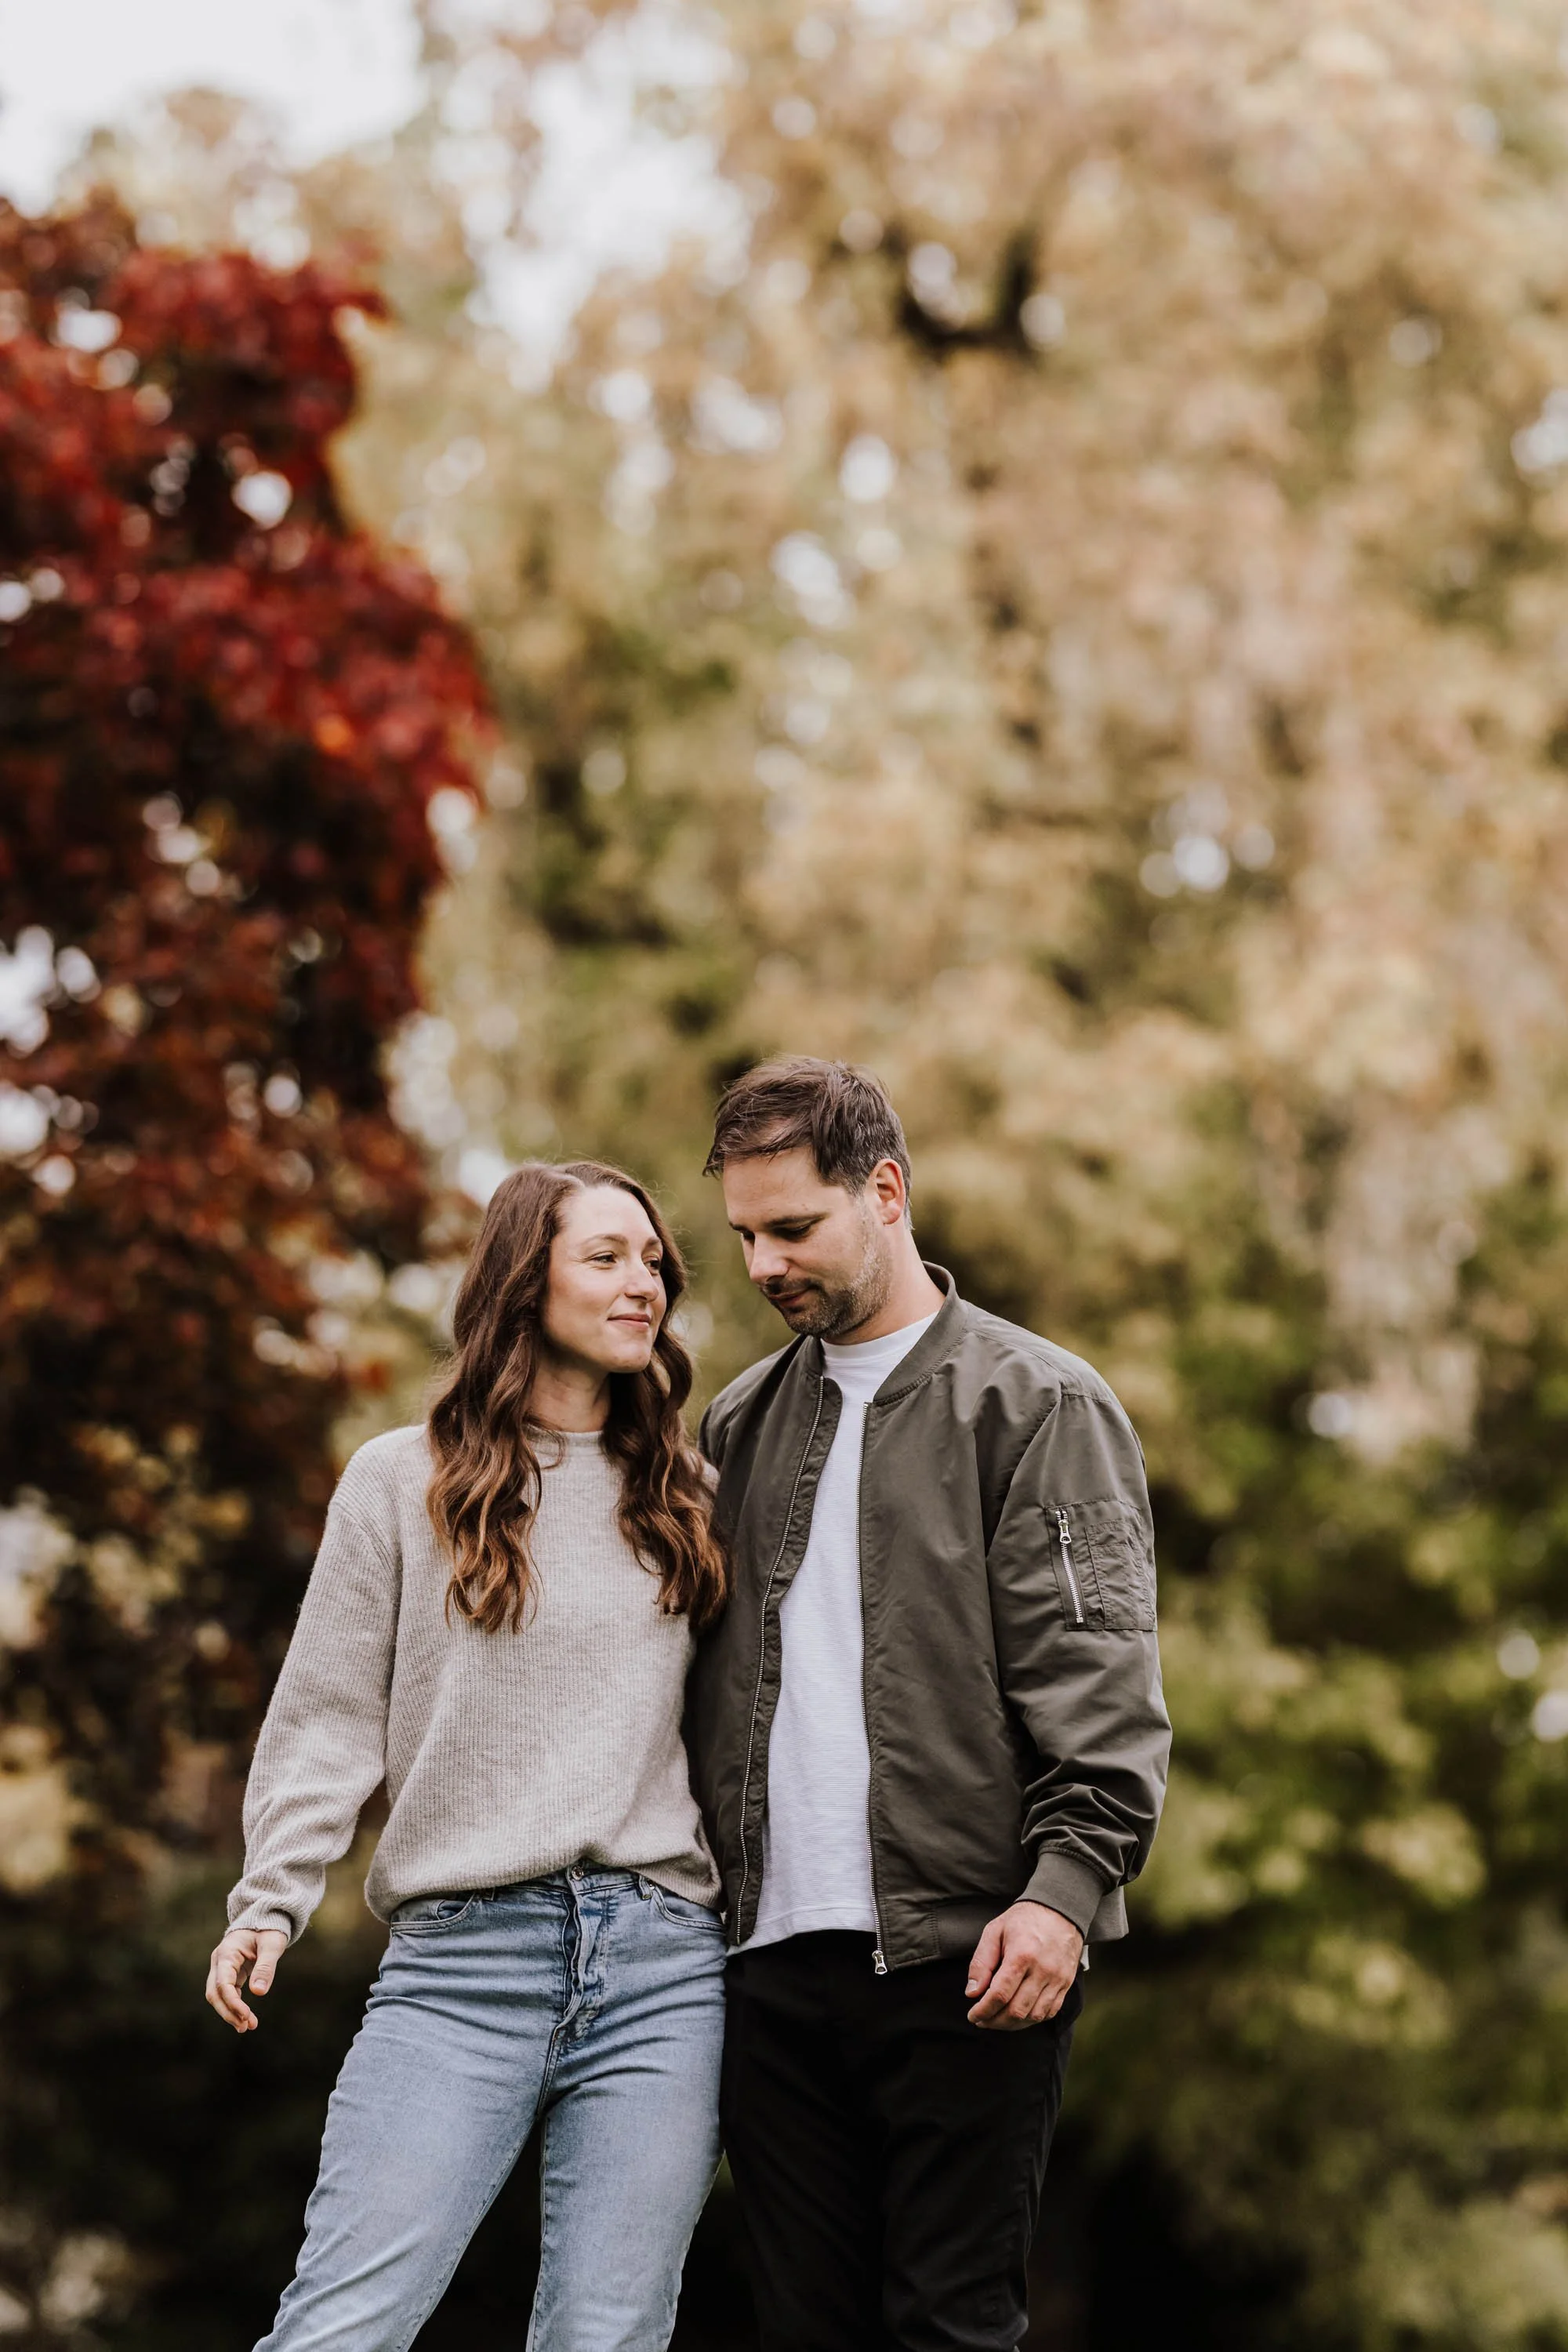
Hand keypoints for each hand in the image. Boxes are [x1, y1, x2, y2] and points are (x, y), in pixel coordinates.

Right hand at [206, 1926, 287, 2032]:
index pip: (222, 1983)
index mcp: (227, 1952)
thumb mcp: (272, 1944)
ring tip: (248, 2027)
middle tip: (246, 2027)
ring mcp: (222, 1968)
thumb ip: (266, 1966)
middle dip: (228, 2012)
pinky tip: (245, 2018)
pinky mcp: (229, 1974)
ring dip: (230, 2012)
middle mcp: (219, 1961)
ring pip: (218, 1996)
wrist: (265, 1918)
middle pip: (214, 1993)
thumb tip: (258, 1993)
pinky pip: (227, 1993)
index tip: (246, 2016)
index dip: (232, 2002)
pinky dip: (234, 2006)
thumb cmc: (269, 1928)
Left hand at [965, 1902, 1082, 2029]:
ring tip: (997, 2020)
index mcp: (1022, 1955)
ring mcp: (1057, 1979)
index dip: (983, 2010)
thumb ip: (981, 1962)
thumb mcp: (995, 1930)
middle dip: (995, 2021)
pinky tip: (1019, 2015)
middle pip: (1016, 2011)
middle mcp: (1042, 1970)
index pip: (1000, 1994)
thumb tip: (972, 1992)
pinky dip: (1032, 2020)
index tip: (973, 2015)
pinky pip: (1049, 2012)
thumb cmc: (1023, 1920)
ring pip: (1033, 2016)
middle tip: (982, 2020)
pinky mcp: (1066, 1984)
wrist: (1060, 1910)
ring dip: (1012, 2025)